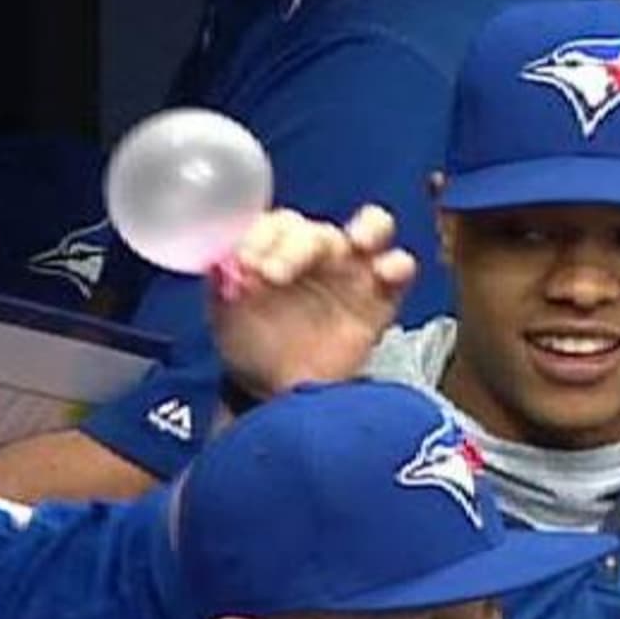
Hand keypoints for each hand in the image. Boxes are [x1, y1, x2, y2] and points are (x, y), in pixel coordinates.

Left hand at [209, 205, 417, 400]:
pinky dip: (397, 265)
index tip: (246, 264)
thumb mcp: (224, 315)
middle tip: (272, 275)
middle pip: (315, 229)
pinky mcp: (381, 297)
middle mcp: (316, 250)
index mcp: (276, 245)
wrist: (279, 394)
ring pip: (373, 226)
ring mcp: (352, 270)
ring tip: (356, 242)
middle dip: (294, 247)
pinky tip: (383, 274)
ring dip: (369, 227)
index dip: (261, 238)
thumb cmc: (252, 344)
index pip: (274, 224)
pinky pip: (400, 268)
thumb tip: (219, 263)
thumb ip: (221, 285)